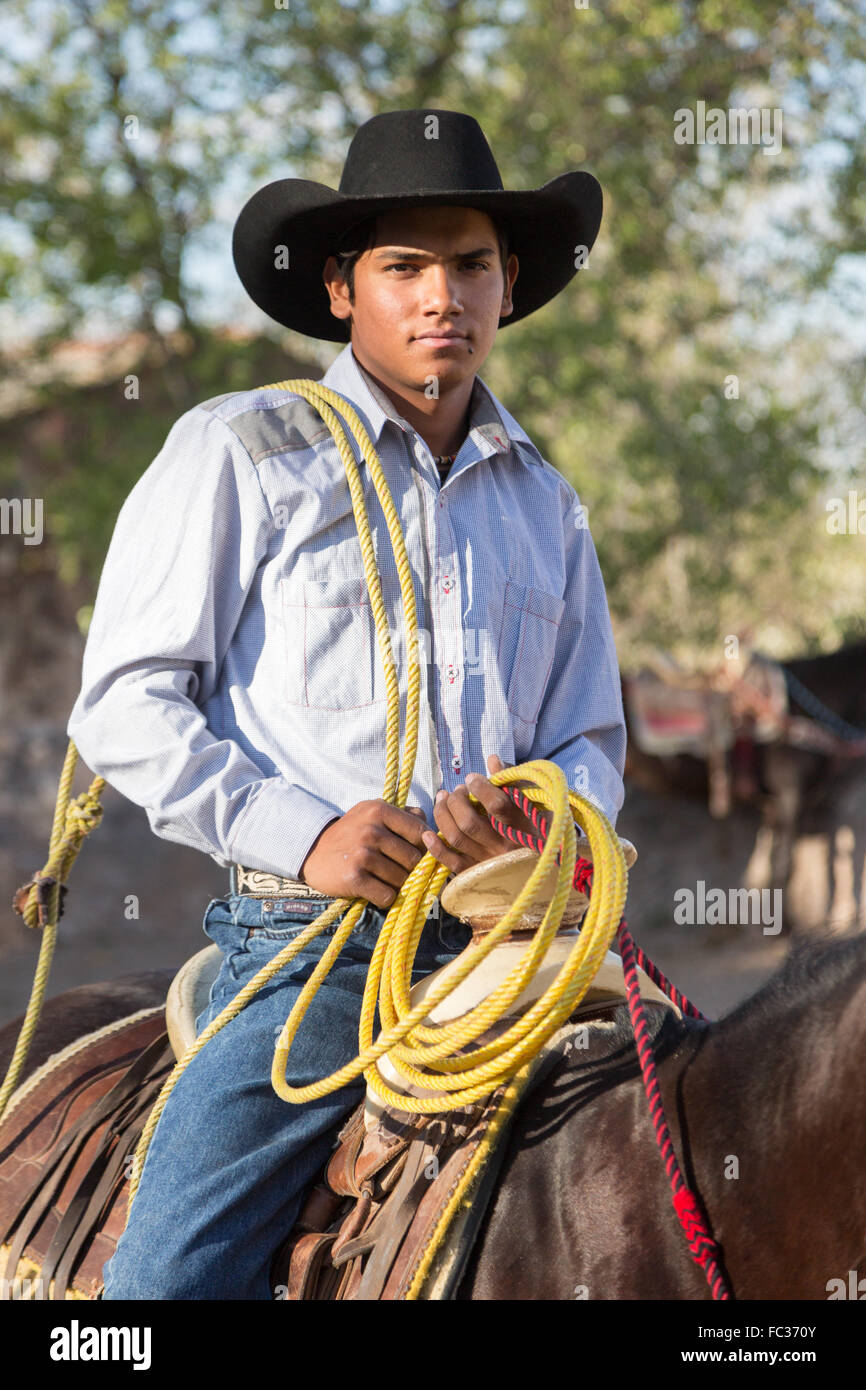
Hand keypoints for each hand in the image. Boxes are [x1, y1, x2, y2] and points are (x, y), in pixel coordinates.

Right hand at [299, 800, 430, 909]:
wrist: (312, 851)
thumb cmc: (350, 833)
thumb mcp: (372, 813)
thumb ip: (403, 815)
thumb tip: (431, 829)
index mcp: (379, 810)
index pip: (421, 832)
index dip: (425, 848)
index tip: (419, 856)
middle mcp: (372, 830)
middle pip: (414, 859)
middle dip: (412, 871)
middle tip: (401, 873)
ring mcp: (362, 853)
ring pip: (402, 879)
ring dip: (398, 886)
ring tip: (385, 881)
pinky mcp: (354, 877)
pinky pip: (387, 895)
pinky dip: (385, 898)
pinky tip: (375, 891)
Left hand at [420, 754, 537, 874]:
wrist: (545, 868)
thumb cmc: (539, 827)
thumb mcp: (533, 803)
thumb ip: (513, 781)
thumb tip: (492, 759)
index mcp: (523, 828)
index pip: (497, 806)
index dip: (480, 788)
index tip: (472, 778)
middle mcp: (505, 847)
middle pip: (469, 822)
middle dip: (456, 801)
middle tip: (457, 789)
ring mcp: (489, 862)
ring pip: (456, 838)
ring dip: (443, 815)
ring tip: (443, 798)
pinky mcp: (477, 873)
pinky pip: (452, 862)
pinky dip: (436, 848)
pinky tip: (428, 833)